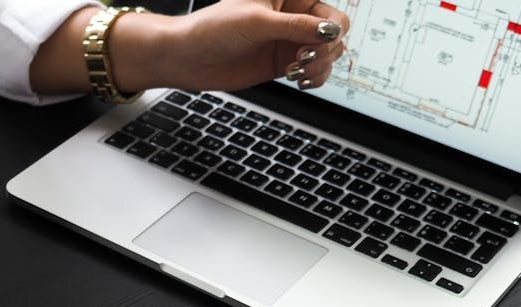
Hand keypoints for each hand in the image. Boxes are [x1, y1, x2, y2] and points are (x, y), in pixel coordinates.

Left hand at [121, 0, 350, 92]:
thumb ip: (295, 26)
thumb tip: (330, 30)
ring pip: (326, 54)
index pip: (329, 12)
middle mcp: (292, 18)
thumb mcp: (257, 22)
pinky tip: (299, 80)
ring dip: (320, 65)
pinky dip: (313, 78)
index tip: (319, 41)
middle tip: (302, 59)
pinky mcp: (281, 63)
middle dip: (325, 49)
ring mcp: (288, 42)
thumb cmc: (213, 29)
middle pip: (333, 34)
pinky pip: (312, 71)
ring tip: (297, 71)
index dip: (332, 28)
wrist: (187, 58)